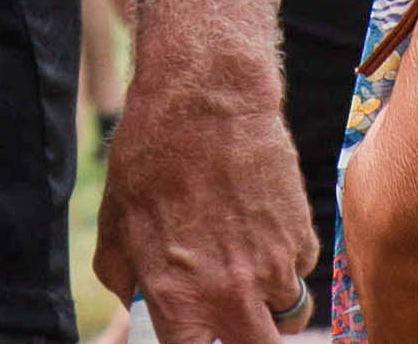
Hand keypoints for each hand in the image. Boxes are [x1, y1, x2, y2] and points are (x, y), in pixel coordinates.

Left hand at [93, 44, 314, 343]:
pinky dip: (285, 259)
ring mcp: (273, 266)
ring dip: (269, 301)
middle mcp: (230, 293)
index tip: (199, 338)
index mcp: (178, 299)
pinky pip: (299, 269)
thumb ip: (125, 281)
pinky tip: (261, 222)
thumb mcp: (116, 225)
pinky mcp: (302, 234)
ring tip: (247, 262)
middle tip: (238, 324)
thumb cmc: (153, 156)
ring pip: (287, 314)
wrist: (209, 98)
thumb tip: (135, 305)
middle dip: (251, 343)